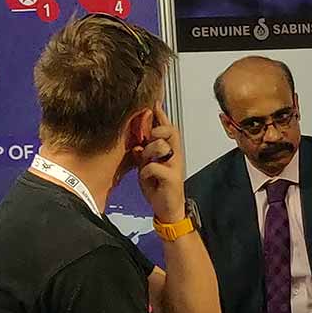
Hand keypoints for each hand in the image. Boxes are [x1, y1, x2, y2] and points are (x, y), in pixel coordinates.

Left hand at [135, 106, 186, 222]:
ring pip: (162, 146)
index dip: (161, 116)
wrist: (168, 209)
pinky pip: (154, 166)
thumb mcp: (146, 168)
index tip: (155, 103)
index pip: (168, 129)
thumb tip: (136, 145)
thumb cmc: (158, 188)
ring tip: (145, 161)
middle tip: (148, 136)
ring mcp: (175, 166)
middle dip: (157, 130)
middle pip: (170, 131)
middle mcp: (175, 156)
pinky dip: (145, 171)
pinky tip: (145, 178)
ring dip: (148, 151)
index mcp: (169, 152)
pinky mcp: (172, 178)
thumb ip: (143, 156)